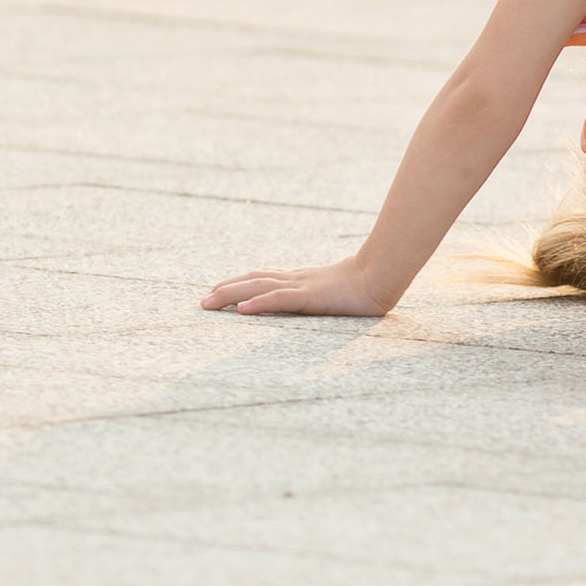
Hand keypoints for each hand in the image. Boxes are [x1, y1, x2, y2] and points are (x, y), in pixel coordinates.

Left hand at [202, 256, 394, 317]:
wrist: (383, 275)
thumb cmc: (367, 285)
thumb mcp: (337, 291)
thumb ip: (322, 294)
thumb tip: (318, 298)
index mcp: (302, 279)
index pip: (263, 277)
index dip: (239, 282)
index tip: (218, 288)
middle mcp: (296, 279)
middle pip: (253, 280)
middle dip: (225, 289)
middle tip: (202, 300)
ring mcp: (301, 286)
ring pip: (259, 287)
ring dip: (231, 294)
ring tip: (208, 302)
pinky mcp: (310, 296)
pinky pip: (279, 299)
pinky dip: (258, 303)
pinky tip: (241, 310)